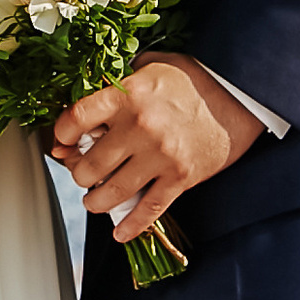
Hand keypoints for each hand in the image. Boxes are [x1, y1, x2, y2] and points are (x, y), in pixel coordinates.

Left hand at [53, 54, 261, 240]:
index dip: (62, 133)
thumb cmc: (191, 79)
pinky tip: (120, 232)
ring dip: (95, 201)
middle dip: (79, 173)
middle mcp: (141, 127)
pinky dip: (131, 226)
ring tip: (94, 199)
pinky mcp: (181, 177)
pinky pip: (150, 209)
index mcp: (129, 95)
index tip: (61, 140)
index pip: (77, 119)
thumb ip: (114, 87)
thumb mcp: (148, 67)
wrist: (238, 95)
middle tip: (81, 172)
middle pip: (90, 165)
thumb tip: (80, 121)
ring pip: (112, 193)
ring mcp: (161, 156)